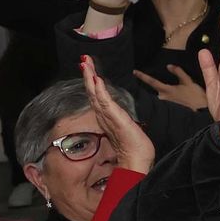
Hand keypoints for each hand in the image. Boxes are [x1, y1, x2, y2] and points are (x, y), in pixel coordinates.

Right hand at [80, 56, 154, 173]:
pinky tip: (96, 79)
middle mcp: (104, 116)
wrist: (137, 161)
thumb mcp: (125, 128)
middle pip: (93, 91)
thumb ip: (117, 120)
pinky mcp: (116, 119)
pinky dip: (100, 90)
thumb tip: (115, 114)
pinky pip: (105, 102)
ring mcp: (108, 117)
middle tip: (83, 59)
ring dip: (90, 77)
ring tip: (86, 64)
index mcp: (106, 116)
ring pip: (96, 93)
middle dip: (87, 74)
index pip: (97, 95)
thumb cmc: (133, 147)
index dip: (91, 81)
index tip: (87, 66)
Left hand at [133, 65, 208, 110]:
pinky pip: (163, 101)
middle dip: (151, 86)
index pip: (151, 81)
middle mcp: (162, 98)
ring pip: (159, 96)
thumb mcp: (188, 81)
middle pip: (153, 90)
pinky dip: (164, 98)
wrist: (202, 112)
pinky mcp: (169, 110)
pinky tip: (169, 98)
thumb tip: (169, 66)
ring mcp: (165, 105)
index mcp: (166, 90)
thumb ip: (178, 72)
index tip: (134, 72)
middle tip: (152, 83)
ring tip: (164, 91)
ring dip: (159, 93)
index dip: (142, 76)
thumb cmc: (196, 97)